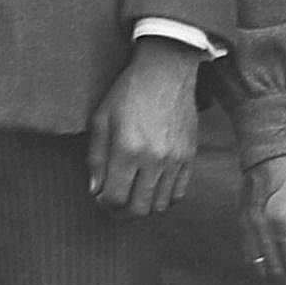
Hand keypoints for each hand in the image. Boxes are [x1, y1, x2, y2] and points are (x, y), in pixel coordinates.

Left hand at [87, 39, 201, 216]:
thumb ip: (96, 158)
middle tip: (113, 207)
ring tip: (133, 198)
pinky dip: (164, 199)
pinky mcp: (189, 156)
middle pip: (138, 208)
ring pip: (160, 205)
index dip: (103, 204)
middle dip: (121, 214)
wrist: (166, 71)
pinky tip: (153, 189)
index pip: (114, 198)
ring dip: (143, 208)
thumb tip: (96, 190)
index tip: (100, 198)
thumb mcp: (101, 119)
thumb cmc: (128, 92)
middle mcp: (153, 158)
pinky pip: (179, 193)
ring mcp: (175, 159)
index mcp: (127, 149)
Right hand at [240, 151, 285, 284]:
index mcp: (282, 219)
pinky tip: (274, 276)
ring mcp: (248, 226)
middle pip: (275, 270)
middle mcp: (261, 226)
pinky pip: (250, 255)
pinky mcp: (242, 223)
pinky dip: (262, 270)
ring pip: (259, 266)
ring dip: (275, 284)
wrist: (270, 149)